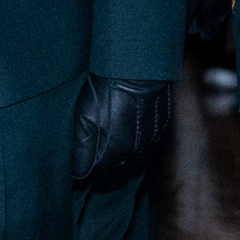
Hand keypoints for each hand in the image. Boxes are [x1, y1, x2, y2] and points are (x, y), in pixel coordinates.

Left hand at [67, 75, 173, 190]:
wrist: (140, 64)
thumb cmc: (109, 88)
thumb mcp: (85, 117)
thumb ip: (82, 150)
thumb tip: (79, 174)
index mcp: (117, 151)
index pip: (97, 170)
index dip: (86, 162)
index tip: (80, 150)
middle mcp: (138, 150)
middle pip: (115, 164)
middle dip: (102, 156)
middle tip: (91, 136)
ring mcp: (152, 139)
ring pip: (131, 154)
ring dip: (119, 147)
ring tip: (108, 126)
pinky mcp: (161, 126)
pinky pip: (144, 141)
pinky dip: (133, 136)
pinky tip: (125, 121)